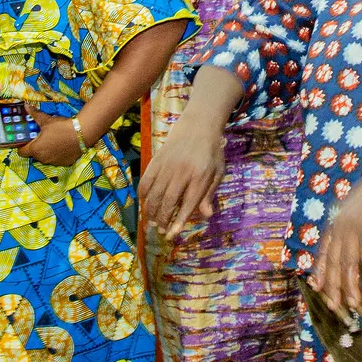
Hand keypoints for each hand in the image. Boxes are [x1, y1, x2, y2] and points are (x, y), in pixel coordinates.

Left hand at [17, 108, 88, 167]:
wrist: (82, 133)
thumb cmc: (61, 127)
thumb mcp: (46, 120)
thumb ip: (34, 115)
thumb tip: (25, 106)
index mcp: (35, 149)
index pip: (22, 152)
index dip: (22, 146)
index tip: (26, 140)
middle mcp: (42, 158)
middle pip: (34, 154)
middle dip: (36, 147)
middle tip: (41, 137)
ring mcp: (54, 162)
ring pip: (45, 157)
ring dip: (46, 151)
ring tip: (53, 140)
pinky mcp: (64, 163)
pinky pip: (56, 159)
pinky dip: (57, 154)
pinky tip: (62, 145)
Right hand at [138, 117, 225, 240]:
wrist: (198, 126)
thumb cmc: (211, 153)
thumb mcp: (218, 173)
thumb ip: (210, 194)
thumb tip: (206, 216)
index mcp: (200, 177)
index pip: (188, 204)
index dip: (179, 221)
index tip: (171, 235)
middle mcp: (182, 172)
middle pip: (167, 202)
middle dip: (162, 219)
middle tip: (160, 230)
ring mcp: (167, 166)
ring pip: (154, 194)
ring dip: (150, 211)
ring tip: (151, 223)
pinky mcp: (156, 160)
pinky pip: (145, 181)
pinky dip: (142, 195)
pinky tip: (144, 204)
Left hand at [309, 163, 361, 318]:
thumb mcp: (360, 212)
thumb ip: (351, 227)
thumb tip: (350, 246)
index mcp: (336, 222)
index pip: (324, 253)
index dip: (320, 272)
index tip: (318, 289)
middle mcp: (340, 225)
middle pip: (334, 262)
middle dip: (334, 287)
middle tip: (336, 307)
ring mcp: (353, 226)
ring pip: (348, 262)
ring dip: (352, 286)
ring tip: (354, 304)